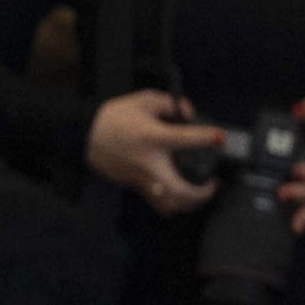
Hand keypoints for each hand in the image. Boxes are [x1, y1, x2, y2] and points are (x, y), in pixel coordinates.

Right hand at [86, 88, 224, 213]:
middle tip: (213, 184)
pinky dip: (173, 204)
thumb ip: (170, 104)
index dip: (206, 137)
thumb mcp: (143, 100)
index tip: (220, 137)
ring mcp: (141, 178)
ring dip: (189, 203)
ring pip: (169, 204)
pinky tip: (181, 196)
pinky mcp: (134, 185)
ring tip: (201, 193)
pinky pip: (158, 203)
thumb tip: (188, 114)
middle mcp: (149, 163)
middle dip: (202, 193)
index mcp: (152, 137)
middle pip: (180, 190)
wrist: (84, 133)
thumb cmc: (114, 117)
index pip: (184, 138)